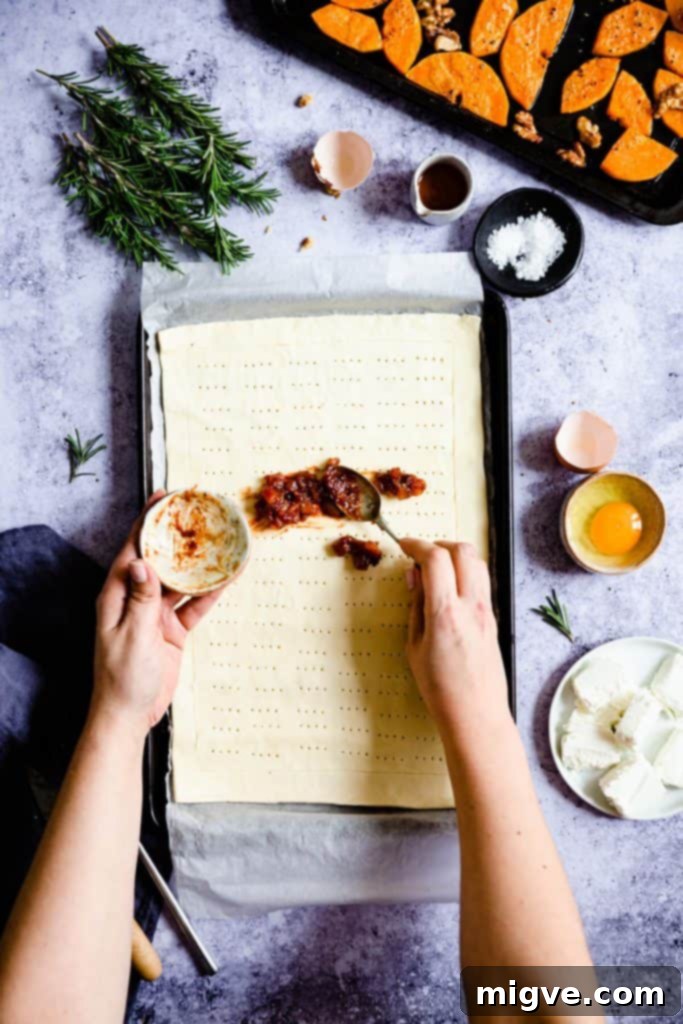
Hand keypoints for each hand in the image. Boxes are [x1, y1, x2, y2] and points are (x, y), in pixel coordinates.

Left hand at [91, 492, 224, 736]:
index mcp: (116, 594)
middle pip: (160, 557)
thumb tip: (143, 562)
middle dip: (178, 534)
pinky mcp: (172, 629)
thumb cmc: (121, 678)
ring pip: (181, 579)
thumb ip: (141, 599)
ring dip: (199, 562)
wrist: (129, 716)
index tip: (164, 496)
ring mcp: (154, 613)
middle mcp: (135, 597)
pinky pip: (194, 604)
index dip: (148, 520)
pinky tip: (229, 577)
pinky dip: (210, 592)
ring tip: (221, 539)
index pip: (133, 548)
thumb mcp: (132, 635)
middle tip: (200, 510)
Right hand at [400, 539, 509, 737]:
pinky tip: (448, 589)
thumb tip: (415, 576)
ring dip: (455, 555)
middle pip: (463, 550)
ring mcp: (486, 610)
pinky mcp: (493, 617)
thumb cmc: (440, 688)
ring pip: (477, 561)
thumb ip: (416, 606)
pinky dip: (465, 572)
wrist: (475, 713)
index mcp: (445, 614)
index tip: (404, 545)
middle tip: (421, 555)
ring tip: (435, 570)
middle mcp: (470, 606)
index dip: (417, 545)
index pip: (436, 559)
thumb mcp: (414, 646)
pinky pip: (481, 581)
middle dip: (439, 544)